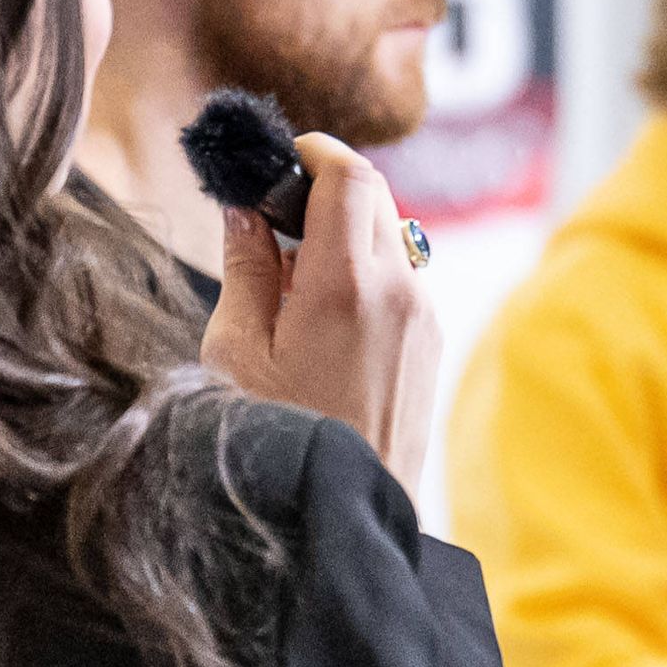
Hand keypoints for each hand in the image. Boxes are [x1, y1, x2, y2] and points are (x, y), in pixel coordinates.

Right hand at [200, 133, 439, 488]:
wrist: (342, 515)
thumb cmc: (276, 440)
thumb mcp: (235, 351)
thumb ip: (244, 268)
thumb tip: (245, 210)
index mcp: (346, 283)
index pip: (349, 174)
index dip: (313, 151)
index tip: (277, 159)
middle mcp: (399, 292)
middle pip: (375, 196)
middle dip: (324, 190)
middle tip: (273, 216)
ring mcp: (424, 319)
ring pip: (391, 237)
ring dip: (345, 235)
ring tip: (292, 284)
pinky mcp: (431, 345)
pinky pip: (402, 280)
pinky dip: (366, 273)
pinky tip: (324, 319)